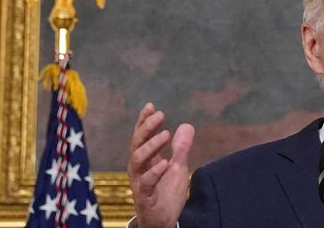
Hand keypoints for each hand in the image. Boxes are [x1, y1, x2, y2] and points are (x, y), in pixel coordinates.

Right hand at [127, 103, 194, 227]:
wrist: (163, 220)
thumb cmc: (166, 194)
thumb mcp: (178, 168)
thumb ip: (181, 149)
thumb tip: (187, 126)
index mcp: (146, 160)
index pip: (141, 136)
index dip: (144, 121)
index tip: (151, 106)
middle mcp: (138, 168)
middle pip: (137, 143)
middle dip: (146, 127)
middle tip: (160, 115)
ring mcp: (139, 181)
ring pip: (137, 160)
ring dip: (151, 145)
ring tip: (166, 134)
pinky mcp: (145, 196)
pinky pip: (146, 182)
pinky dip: (155, 172)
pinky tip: (166, 163)